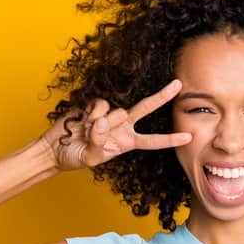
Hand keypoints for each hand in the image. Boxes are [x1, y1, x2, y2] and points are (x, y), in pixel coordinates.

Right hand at [42, 79, 192, 171]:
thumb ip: (98, 143)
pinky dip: (91, 114)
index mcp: (127, 142)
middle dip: (162, 96)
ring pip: (117, 111)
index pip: (152, 141)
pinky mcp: (96, 104)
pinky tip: (82, 121)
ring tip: (86, 132)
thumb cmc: (76, 156)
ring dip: (101, 123)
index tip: (188, 137)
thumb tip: (102, 122)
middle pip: (146, 108)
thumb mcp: (90, 158)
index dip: (170, 139)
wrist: (55, 148)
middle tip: (178, 84)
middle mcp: (123, 125)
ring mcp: (110, 113)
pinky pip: (100, 105)